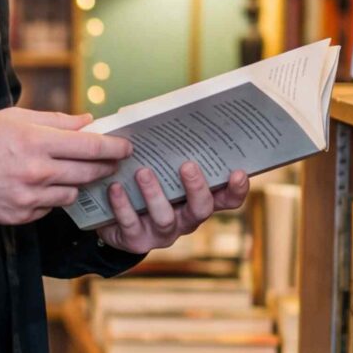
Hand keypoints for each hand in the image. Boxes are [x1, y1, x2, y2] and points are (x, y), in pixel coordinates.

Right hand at [0, 107, 132, 226]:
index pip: (90, 146)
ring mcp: (29, 197)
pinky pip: (50, 208)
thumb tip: (87, 121)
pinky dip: (51, 198)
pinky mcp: (20, 216)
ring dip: (77, 184)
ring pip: (72, 193)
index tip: (127, 146)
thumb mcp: (14, 117)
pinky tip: (41, 187)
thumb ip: (55, 120)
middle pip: (88, 172)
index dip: (114, 147)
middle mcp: (37, 170)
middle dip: (106, 167)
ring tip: (70, 174)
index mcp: (36, 140)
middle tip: (114, 162)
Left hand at [96, 157, 249, 255]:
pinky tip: (116, 187)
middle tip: (187, 165)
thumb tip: (162, 112)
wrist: (113, 220)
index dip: (236, 189)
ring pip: (165, 218)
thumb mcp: (159, 167)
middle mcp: (185, 219)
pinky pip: (131, 224)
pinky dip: (123, 205)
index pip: (227, 199)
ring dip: (155, 194)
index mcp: (196, 200)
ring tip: (143, 172)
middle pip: (201, 209)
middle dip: (196, 188)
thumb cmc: (142, 185)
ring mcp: (162, 233)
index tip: (238, 171)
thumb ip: (166, 149)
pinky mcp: (136, 240)